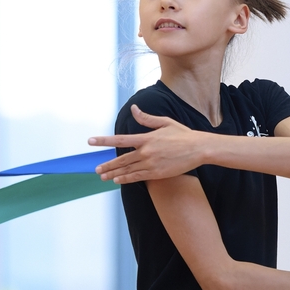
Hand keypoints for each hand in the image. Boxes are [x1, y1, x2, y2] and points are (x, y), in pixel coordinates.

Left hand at [88, 104, 203, 183]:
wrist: (198, 149)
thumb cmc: (183, 135)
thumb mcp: (164, 122)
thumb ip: (146, 118)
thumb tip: (133, 109)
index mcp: (146, 138)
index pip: (120, 139)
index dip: (103, 141)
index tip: (91, 141)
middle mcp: (146, 151)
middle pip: (121, 159)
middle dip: (107, 164)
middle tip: (96, 169)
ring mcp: (151, 163)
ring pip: (127, 170)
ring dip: (113, 174)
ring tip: (103, 177)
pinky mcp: (157, 173)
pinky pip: (138, 177)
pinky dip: (126, 179)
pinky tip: (118, 180)